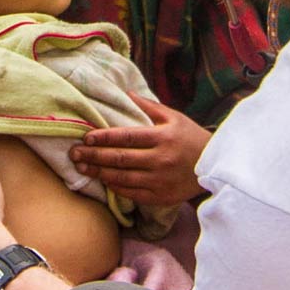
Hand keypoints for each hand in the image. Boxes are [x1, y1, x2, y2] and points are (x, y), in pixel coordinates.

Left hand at [69, 94, 211, 206]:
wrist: (215, 167)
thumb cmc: (192, 138)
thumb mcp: (175, 117)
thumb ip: (150, 107)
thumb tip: (127, 93)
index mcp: (162, 137)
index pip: (126, 136)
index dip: (104, 137)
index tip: (86, 137)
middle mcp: (160, 159)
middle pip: (120, 158)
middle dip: (94, 155)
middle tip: (74, 154)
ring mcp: (160, 180)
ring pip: (123, 177)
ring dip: (100, 172)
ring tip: (82, 167)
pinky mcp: (161, 196)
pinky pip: (133, 193)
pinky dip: (116, 187)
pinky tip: (103, 181)